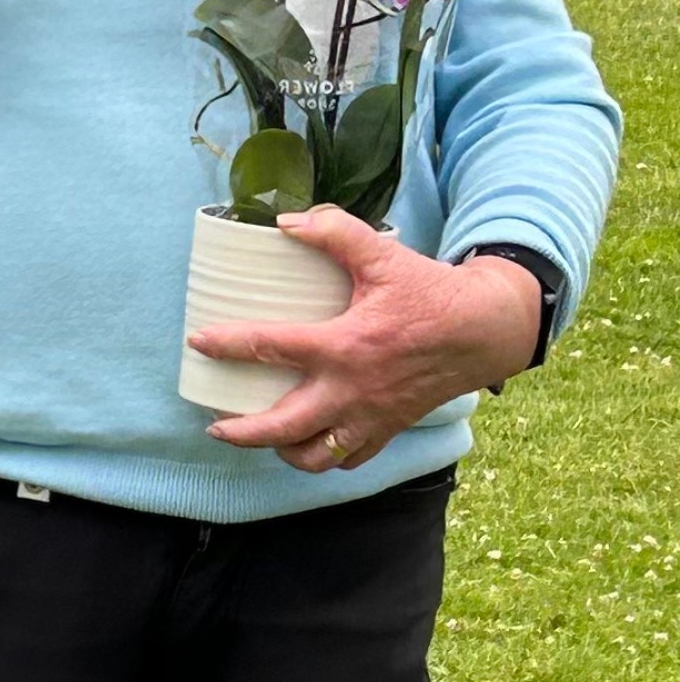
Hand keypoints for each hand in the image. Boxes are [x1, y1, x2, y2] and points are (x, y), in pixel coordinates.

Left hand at [195, 209, 542, 474]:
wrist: (483, 331)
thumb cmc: (431, 294)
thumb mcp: (383, 255)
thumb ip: (335, 233)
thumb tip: (288, 221)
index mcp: (344, 346)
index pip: (269, 347)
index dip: (227, 345)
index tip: (198, 342)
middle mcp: (351, 390)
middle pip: (282, 427)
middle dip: (242, 432)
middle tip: (215, 426)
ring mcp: (369, 417)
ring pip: (314, 456)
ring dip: (282, 451)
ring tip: (262, 438)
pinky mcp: (387, 429)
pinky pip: (348, 459)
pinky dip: (324, 457)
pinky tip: (309, 443)